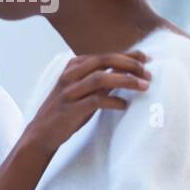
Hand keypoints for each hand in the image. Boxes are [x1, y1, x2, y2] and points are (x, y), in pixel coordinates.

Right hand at [23, 51, 150, 156]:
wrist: (41, 133)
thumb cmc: (66, 111)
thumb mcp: (81, 90)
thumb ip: (99, 80)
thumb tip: (128, 72)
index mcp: (72, 68)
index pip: (104, 55)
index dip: (127, 56)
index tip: (146, 59)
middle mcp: (69, 76)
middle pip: (103, 61)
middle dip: (129, 64)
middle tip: (147, 72)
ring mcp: (69, 92)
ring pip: (100, 78)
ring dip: (126, 80)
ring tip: (144, 86)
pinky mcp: (70, 109)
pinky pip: (96, 101)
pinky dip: (114, 101)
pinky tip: (124, 105)